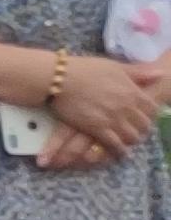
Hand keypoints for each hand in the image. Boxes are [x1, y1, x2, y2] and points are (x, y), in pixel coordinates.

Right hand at [45, 56, 163, 164]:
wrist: (60, 78)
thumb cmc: (85, 69)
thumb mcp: (115, 66)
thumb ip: (138, 72)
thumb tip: (160, 73)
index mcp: (132, 91)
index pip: (151, 108)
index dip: (150, 114)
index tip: (146, 117)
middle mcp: (126, 107)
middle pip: (143, 125)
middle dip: (142, 130)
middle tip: (138, 132)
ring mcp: (112, 119)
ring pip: (131, 136)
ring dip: (131, 141)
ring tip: (129, 143)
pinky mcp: (97, 129)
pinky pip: (114, 144)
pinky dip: (119, 151)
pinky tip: (120, 153)